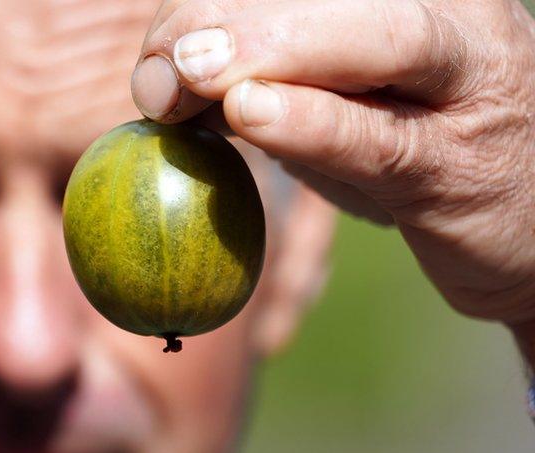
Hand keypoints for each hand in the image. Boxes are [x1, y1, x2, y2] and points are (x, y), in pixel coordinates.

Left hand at [131, 1, 534, 344]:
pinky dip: (314, 124)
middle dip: (224, 19)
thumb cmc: (415, 150)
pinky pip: (382, 140)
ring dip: (269, 50)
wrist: (527, 227)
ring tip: (194, 70)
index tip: (158, 48)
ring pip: (377, 40)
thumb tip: (163, 79)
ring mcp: (467, 85)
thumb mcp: (339, 100)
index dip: (211, 0)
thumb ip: (265, 79)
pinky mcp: (459, 168)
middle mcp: (451, 15)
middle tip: (161, 64)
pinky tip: (253, 113)